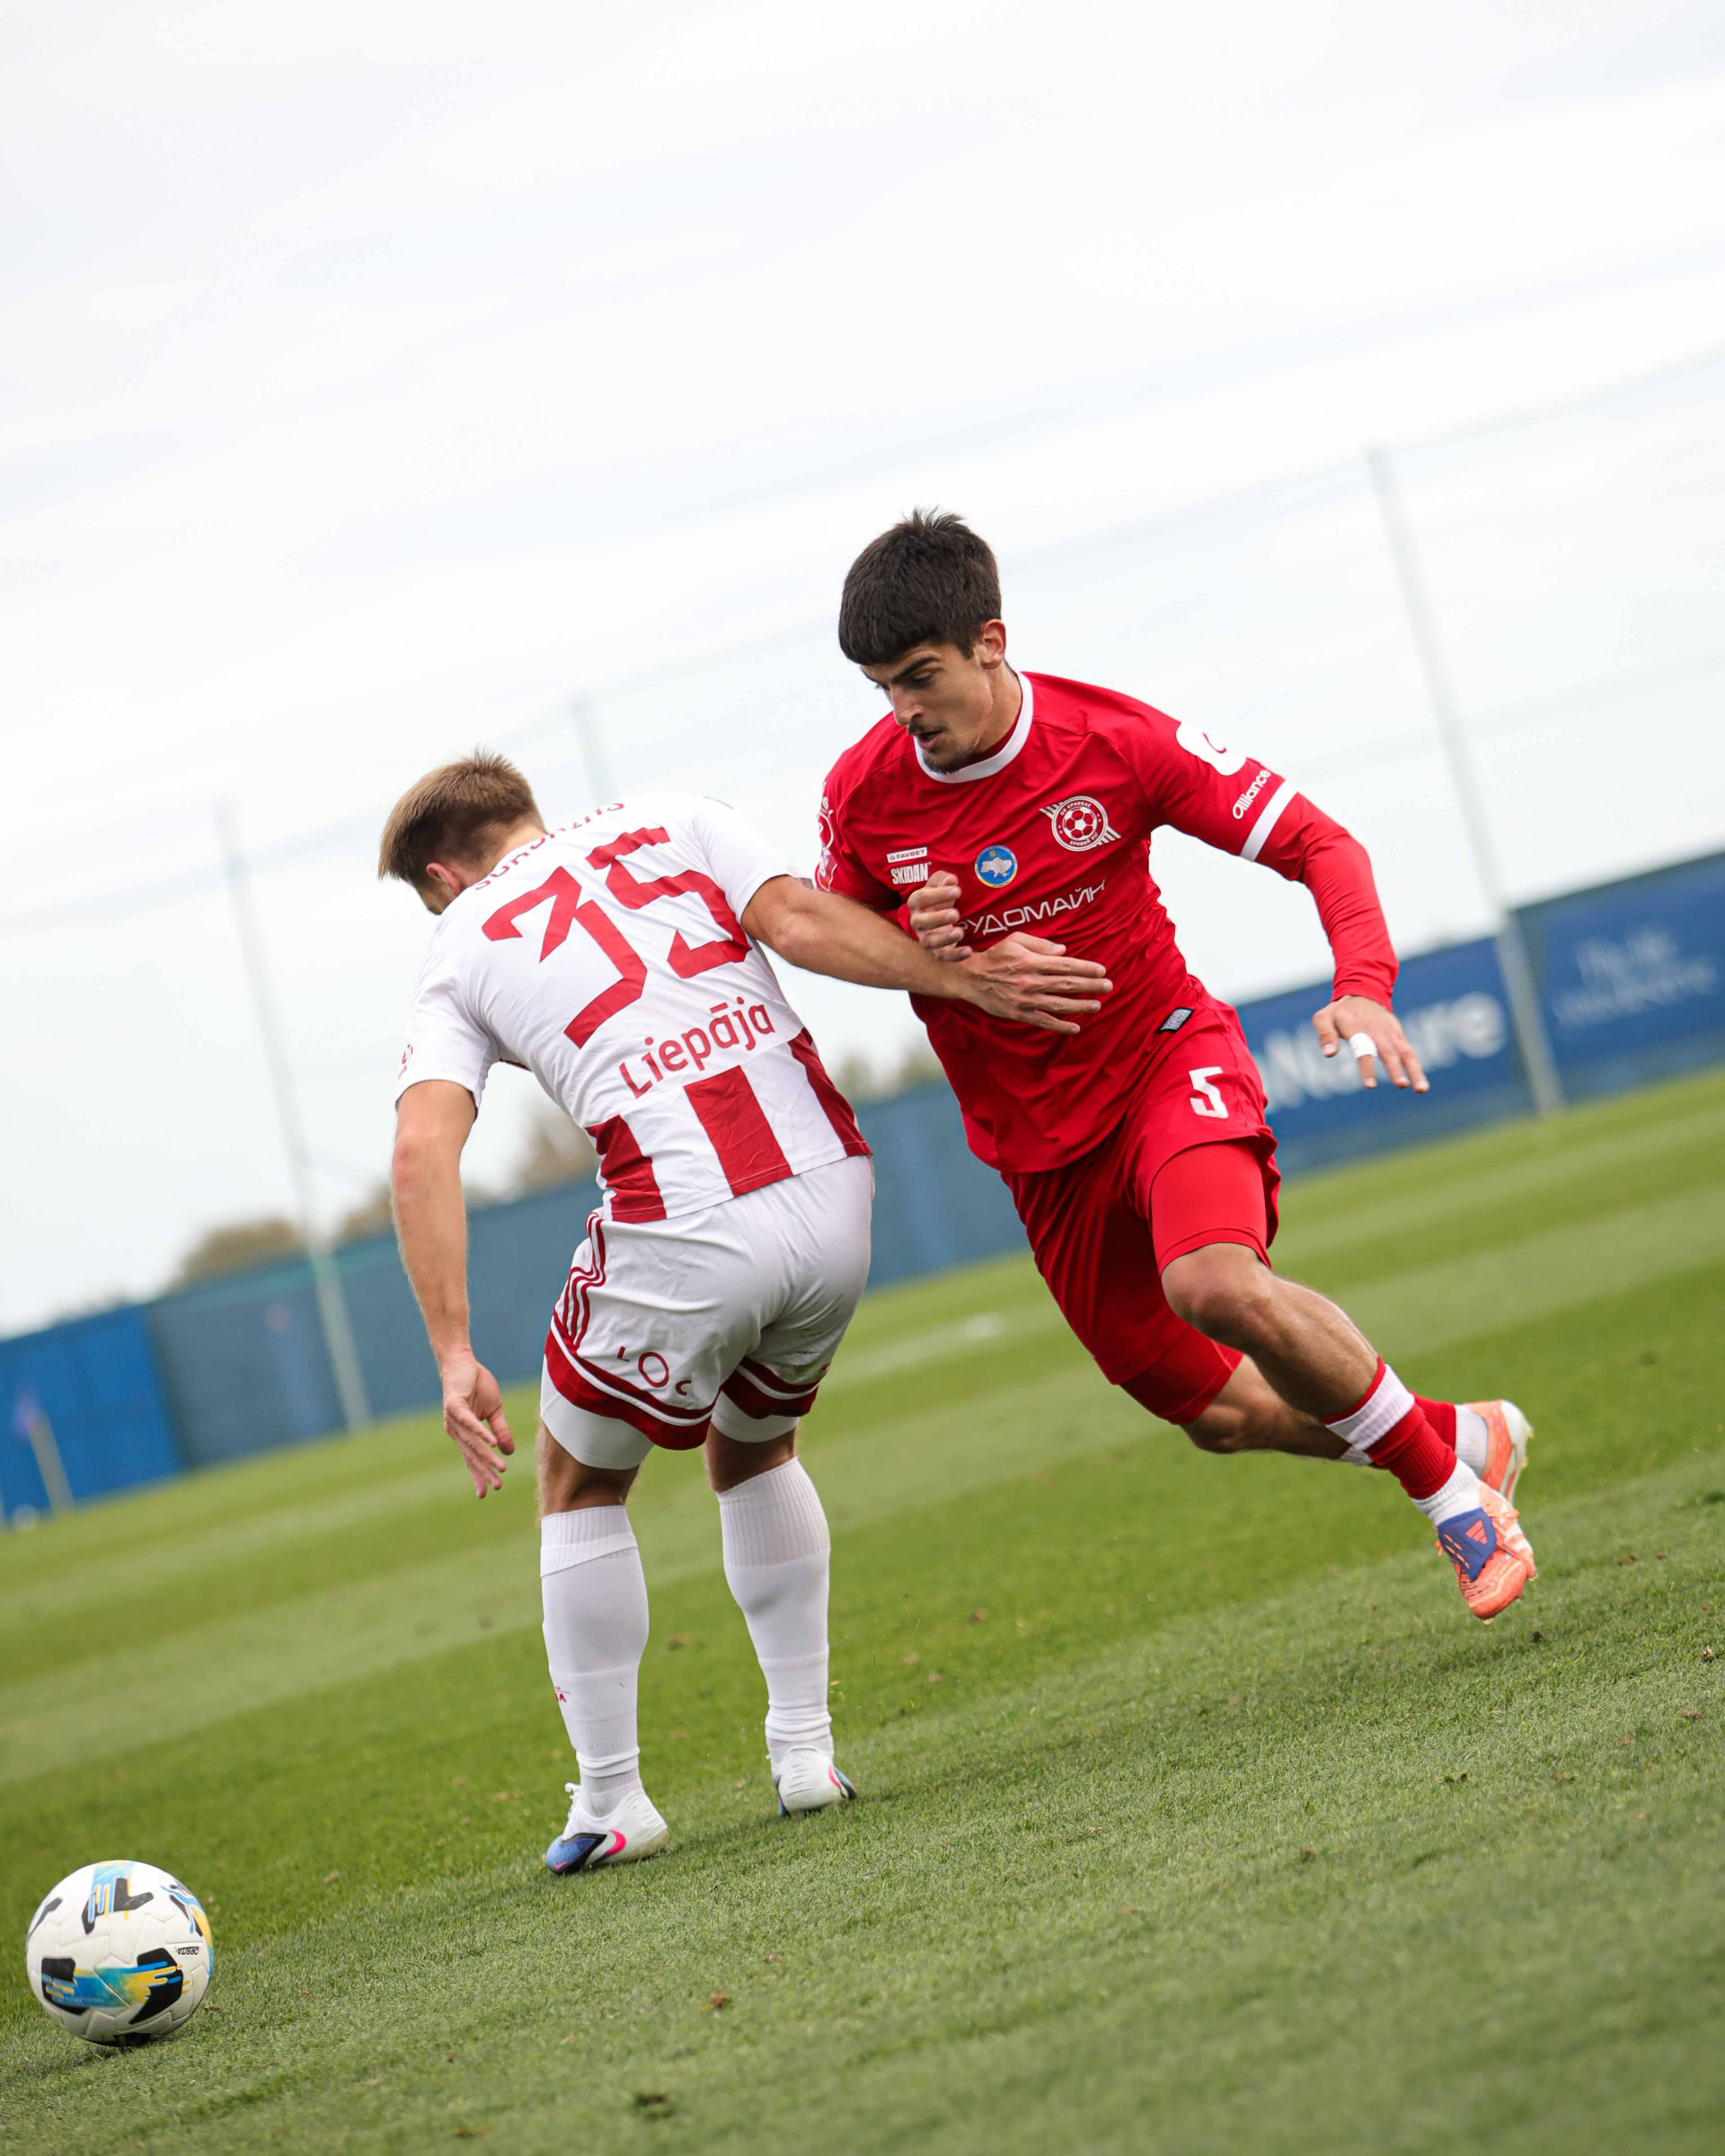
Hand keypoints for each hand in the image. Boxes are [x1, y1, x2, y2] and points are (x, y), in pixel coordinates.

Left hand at [439, 1349, 514, 1495]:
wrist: (462, 1362)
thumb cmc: (476, 1385)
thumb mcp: (494, 1410)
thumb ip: (500, 1430)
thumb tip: (509, 1451)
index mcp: (464, 1433)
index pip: (472, 1458)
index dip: (479, 1474)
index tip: (486, 1493)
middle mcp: (455, 1430)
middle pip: (472, 1454)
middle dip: (485, 1471)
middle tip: (496, 1487)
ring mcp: (453, 1419)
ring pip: (473, 1442)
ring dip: (487, 1455)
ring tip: (501, 1467)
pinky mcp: (455, 1406)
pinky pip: (470, 1423)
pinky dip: (482, 1433)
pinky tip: (493, 1443)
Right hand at [907, 873, 967, 958]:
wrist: (939, 913)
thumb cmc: (939, 897)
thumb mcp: (940, 884)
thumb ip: (943, 879)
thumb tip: (951, 880)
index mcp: (916, 903)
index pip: (920, 898)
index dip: (937, 895)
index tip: (957, 891)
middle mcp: (918, 921)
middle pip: (921, 922)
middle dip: (938, 918)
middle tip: (955, 914)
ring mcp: (926, 937)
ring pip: (929, 942)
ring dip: (944, 938)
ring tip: (960, 932)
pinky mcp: (937, 950)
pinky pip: (943, 956)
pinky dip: (955, 955)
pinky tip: (968, 950)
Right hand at [955, 933, 1112, 1033]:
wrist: (971, 978)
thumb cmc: (995, 956)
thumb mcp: (1015, 940)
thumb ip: (1040, 944)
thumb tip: (1063, 950)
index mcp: (1032, 962)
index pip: (1065, 965)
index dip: (1086, 968)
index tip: (1102, 970)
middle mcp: (1032, 981)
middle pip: (1067, 984)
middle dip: (1090, 985)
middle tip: (1108, 986)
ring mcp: (1026, 1000)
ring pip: (1059, 1004)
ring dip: (1080, 1006)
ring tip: (1097, 1006)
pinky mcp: (1020, 1013)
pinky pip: (1044, 1021)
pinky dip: (1060, 1026)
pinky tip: (1075, 1027)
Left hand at [1312, 995, 1427, 1092]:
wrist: (1362, 992)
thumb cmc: (1339, 1012)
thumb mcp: (1323, 1018)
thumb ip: (1325, 1034)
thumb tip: (1329, 1054)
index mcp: (1357, 1028)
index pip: (1363, 1050)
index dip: (1366, 1067)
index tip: (1370, 1085)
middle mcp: (1377, 1031)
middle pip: (1388, 1052)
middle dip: (1395, 1069)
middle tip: (1401, 1085)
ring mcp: (1391, 1033)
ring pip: (1405, 1053)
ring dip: (1414, 1071)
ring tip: (1422, 1090)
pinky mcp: (1399, 1036)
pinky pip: (1410, 1053)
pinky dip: (1416, 1068)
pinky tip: (1421, 1085)